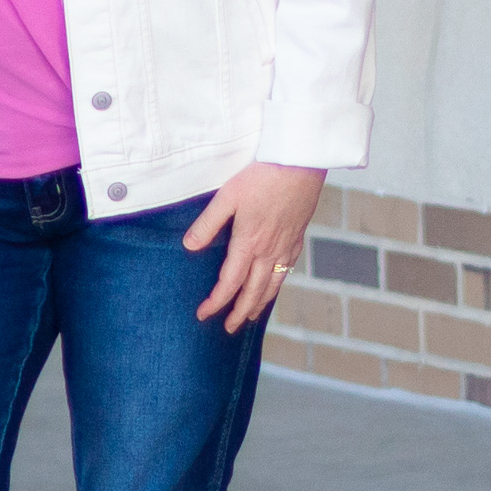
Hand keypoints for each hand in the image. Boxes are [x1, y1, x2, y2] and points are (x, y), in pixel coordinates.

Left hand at [184, 161, 325, 331]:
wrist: (301, 161)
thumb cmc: (263, 175)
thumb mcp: (227, 196)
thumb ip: (208, 224)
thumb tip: (189, 247)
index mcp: (249, 242)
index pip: (230, 282)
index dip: (216, 302)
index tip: (203, 314)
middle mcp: (269, 250)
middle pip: (253, 291)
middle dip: (239, 312)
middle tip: (229, 328)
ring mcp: (286, 245)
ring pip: (273, 284)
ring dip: (260, 303)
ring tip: (250, 316)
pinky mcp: (298, 236)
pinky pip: (287, 269)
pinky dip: (278, 284)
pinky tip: (274, 284)